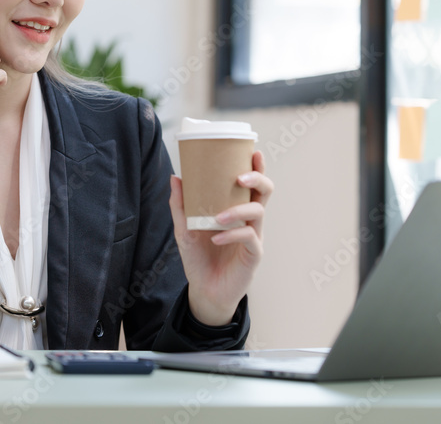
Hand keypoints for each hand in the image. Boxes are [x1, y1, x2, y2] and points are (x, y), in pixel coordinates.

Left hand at [168, 150, 273, 326]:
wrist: (204, 290)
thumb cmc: (199, 257)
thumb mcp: (183, 229)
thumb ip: (180, 205)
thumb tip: (176, 176)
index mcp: (236, 208)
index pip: (251, 183)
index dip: (256, 166)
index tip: (253, 151)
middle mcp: (249, 220)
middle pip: (265, 192)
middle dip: (257, 179)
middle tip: (240, 177)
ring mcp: (254, 236)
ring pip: (258, 213)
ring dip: (237, 210)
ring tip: (217, 218)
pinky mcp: (253, 255)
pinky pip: (249, 238)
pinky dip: (232, 235)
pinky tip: (216, 238)